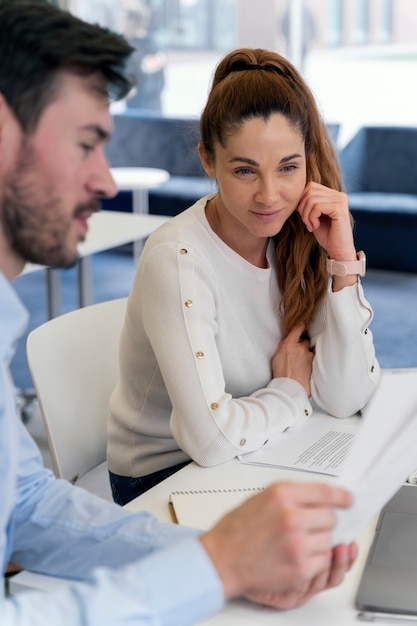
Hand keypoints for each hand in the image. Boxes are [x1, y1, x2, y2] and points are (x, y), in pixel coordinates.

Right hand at [199, 482, 352, 602]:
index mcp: (282, 494)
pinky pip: (322, 561)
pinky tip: (295, 556)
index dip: (341, 496)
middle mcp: (292, 517)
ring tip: (297, 543)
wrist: (221, 560)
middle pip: (330, 517)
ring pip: (328, 540)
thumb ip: (290, 496)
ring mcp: (298, 544)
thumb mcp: (261, 498)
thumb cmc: (236, 530)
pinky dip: (313, 560)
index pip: (325, 492)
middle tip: (309, 526)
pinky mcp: (300, 568)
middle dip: (323, 522)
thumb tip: (316, 497)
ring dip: (318, 542)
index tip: (348, 500)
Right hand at [271, 323, 312, 395]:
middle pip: (306, 340)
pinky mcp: (314, 364)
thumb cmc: (281, 374)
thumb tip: (289, 339)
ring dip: (306, 355)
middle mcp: (301, 348)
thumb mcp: (276, 357)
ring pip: (309, 351)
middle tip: (298, 351)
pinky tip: (304, 369)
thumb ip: (284, 345)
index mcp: (289, 344)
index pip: (299, 327)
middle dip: (303, 344)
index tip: (303, 324)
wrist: (289, 388)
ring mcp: (309, 356)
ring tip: (300, 364)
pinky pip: (313, 360)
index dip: (301, 325)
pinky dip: (309, 363)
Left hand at [296, 181, 355, 260]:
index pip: (311, 186)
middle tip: (306, 223)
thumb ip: (309, 204)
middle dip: (303, 208)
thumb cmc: (326, 235)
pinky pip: (317, 207)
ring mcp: (340, 200)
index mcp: (333, 194)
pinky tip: (316, 226)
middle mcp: (339, 195)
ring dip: (307, 215)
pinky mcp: (340, 208)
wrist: (338, 250)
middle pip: (309, 191)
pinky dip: (312, 218)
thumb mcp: (314, 216)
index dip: (302, 200)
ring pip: (312, 199)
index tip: (304, 216)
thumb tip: (296, 195)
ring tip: (311, 226)